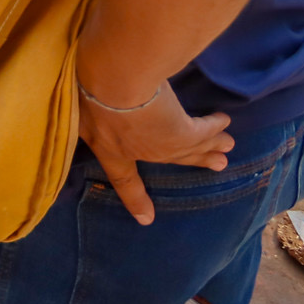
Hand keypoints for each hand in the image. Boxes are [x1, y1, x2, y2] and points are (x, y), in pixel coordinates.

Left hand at [77, 80, 234, 226]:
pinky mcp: (183, 131)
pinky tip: (223, 121)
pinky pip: (204, 131)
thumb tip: (77, 105)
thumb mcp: (76, 110)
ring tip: (227, 146)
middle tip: (219, 164)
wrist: (114, 83)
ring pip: (193, 146)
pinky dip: (214, 126)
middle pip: (173, 159)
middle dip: (196, 160)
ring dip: (211, 145)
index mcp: (111, 151)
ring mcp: (164, 144)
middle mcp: (142, 151)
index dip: (135, 200)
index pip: (123, 181)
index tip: (146, 219)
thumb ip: (82, 113)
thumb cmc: (88, 93)